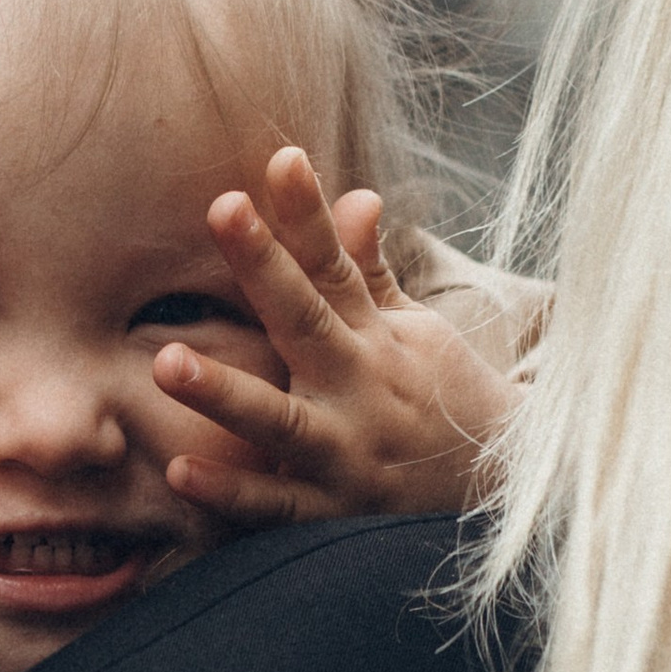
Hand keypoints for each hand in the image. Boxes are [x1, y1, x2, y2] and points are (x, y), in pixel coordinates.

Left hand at [155, 146, 517, 528]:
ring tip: (167, 362)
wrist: (502, 498)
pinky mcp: (334, 513)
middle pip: (306, 318)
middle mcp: (361, 386)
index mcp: (377, 336)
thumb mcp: (417, 331)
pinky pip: (276, 505)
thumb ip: (370, 272)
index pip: (336, 264)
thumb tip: (358, 195)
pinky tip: (180, 471)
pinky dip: (231, 493)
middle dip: (264, 265)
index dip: (309, 212)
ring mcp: (347, 451)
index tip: (281, 158)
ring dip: (224, 392)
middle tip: (223, 209)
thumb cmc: (445, 401)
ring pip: (280, 420)